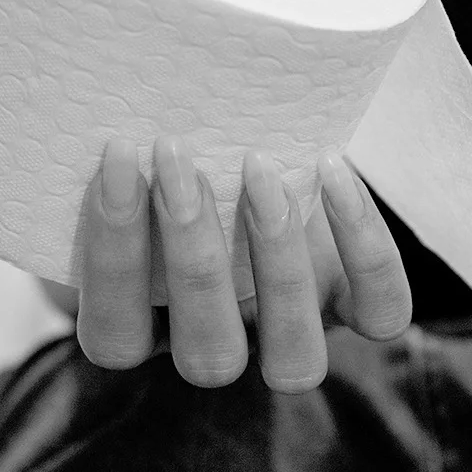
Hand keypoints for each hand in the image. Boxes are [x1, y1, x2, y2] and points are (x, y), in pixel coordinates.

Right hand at [70, 136, 410, 391]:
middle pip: (207, 357)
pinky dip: (364, 245)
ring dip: (276, 263)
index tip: (117, 158)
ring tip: (257, 167)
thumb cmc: (172, 164)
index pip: (115, 341)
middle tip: (177, 156)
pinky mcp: (361, 310)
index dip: (112, 260)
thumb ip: (110, 170)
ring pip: (295, 361)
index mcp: (144, 334)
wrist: (259, 156)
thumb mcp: (130, 174)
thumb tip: (89, 111)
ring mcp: (296, 339)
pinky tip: (328, 168)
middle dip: (192, 256)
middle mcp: (221, 350)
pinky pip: (382, 311)